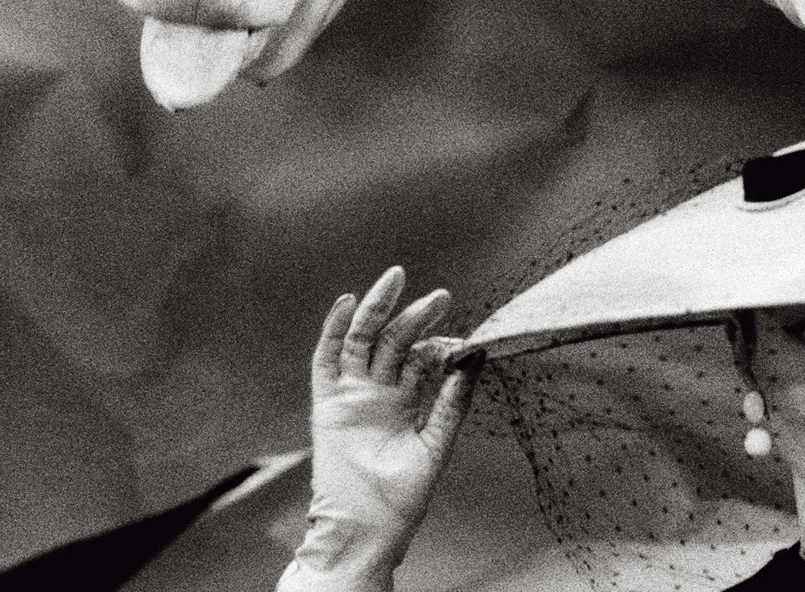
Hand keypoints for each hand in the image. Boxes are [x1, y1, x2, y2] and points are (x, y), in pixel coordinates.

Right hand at [308, 267, 478, 539]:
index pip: (421, 358)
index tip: (464, 338)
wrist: (369, 524)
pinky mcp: (328, 402)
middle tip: (442, 296)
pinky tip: (348, 303)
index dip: (440, 343)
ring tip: (395, 279)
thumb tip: (477, 357)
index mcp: (405, 400)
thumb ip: (455, 400)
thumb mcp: (438, 441)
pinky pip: (327, 359)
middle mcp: (377, 392)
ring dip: (377, 309)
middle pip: (394, 341)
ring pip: (363, 341)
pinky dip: (334, 330)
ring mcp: (352, 394)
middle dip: (415, 316)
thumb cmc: (404, 493)